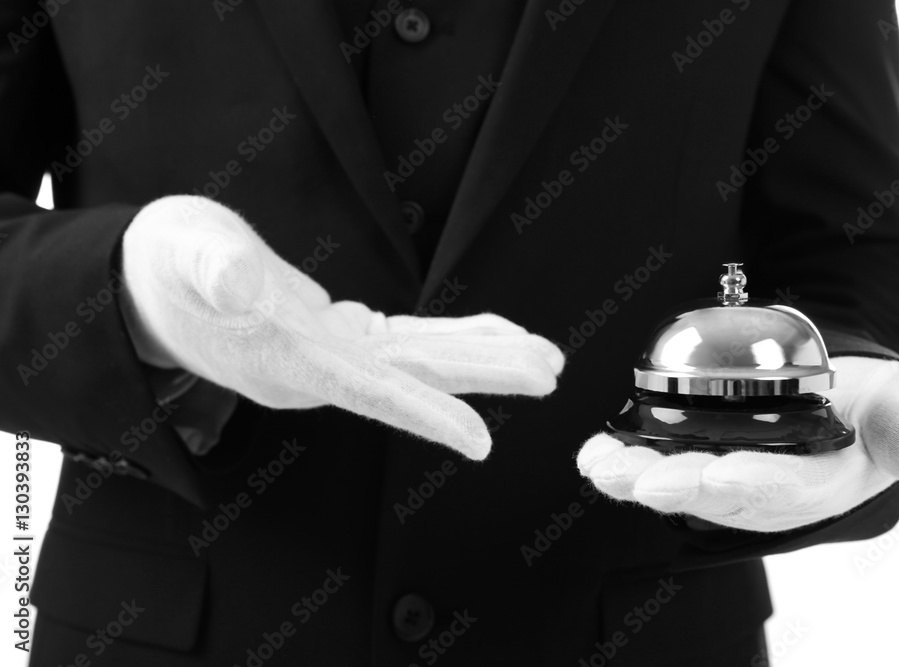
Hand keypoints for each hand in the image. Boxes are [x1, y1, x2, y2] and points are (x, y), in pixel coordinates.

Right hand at [121, 195, 563, 458]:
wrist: (151, 285)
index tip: (478, 440)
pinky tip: (493, 332)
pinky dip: (453, 335)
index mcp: (290, 359)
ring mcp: (335, 353)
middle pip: (415, 377)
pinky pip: (409, 340)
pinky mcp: (342, 333)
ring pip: (421, 359)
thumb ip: (212, 268)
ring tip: (543, 357)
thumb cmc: (165, 268)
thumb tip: (239, 281)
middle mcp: (322, 368)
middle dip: (483, 375)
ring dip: (483, 356)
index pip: (369, 391)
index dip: (424, 414)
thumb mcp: (183, 255)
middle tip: (550, 373)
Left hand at [576, 356, 898, 531]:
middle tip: (640, 479)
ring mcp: (725, 475)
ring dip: (635, 476)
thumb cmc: (870, 404)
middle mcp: (765, 490)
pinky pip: (655, 462)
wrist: (836, 394)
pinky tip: (593, 452)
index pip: (785, 491)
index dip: (753, 485)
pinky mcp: (696, 457)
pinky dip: (621, 458)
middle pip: (717, 494)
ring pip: (677, 484)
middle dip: (678, 487)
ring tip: (601, 466)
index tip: (720, 476)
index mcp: (818, 483)